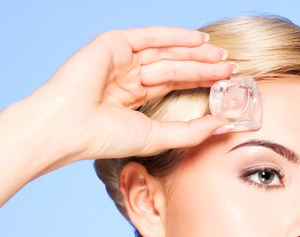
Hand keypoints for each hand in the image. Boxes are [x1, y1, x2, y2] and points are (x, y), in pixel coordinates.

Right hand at [31, 26, 233, 166]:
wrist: (69, 127)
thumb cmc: (106, 138)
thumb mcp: (158, 136)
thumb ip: (192, 132)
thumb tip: (224, 126)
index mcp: (134, 97)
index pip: (174, 84)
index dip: (199, 81)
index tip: (225, 83)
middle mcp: (128, 75)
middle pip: (174, 67)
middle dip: (202, 66)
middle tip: (230, 67)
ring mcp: (120, 59)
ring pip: (165, 52)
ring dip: (194, 52)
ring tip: (220, 55)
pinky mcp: (113, 44)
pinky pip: (149, 36)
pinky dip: (174, 36)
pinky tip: (198, 38)